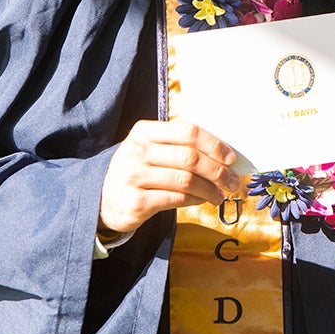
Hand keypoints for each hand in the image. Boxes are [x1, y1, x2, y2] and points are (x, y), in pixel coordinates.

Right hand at [98, 119, 240, 234]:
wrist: (101, 197)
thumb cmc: (138, 169)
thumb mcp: (151, 149)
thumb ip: (180, 146)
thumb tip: (224, 155)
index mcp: (144, 131)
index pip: (188, 131)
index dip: (214, 145)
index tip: (231, 158)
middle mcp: (137, 151)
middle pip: (190, 158)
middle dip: (218, 171)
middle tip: (233, 181)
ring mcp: (134, 176)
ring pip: (186, 180)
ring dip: (210, 189)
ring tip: (220, 194)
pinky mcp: (136, 202)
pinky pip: (176, 199)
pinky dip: (195, 200)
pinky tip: (203, 200)